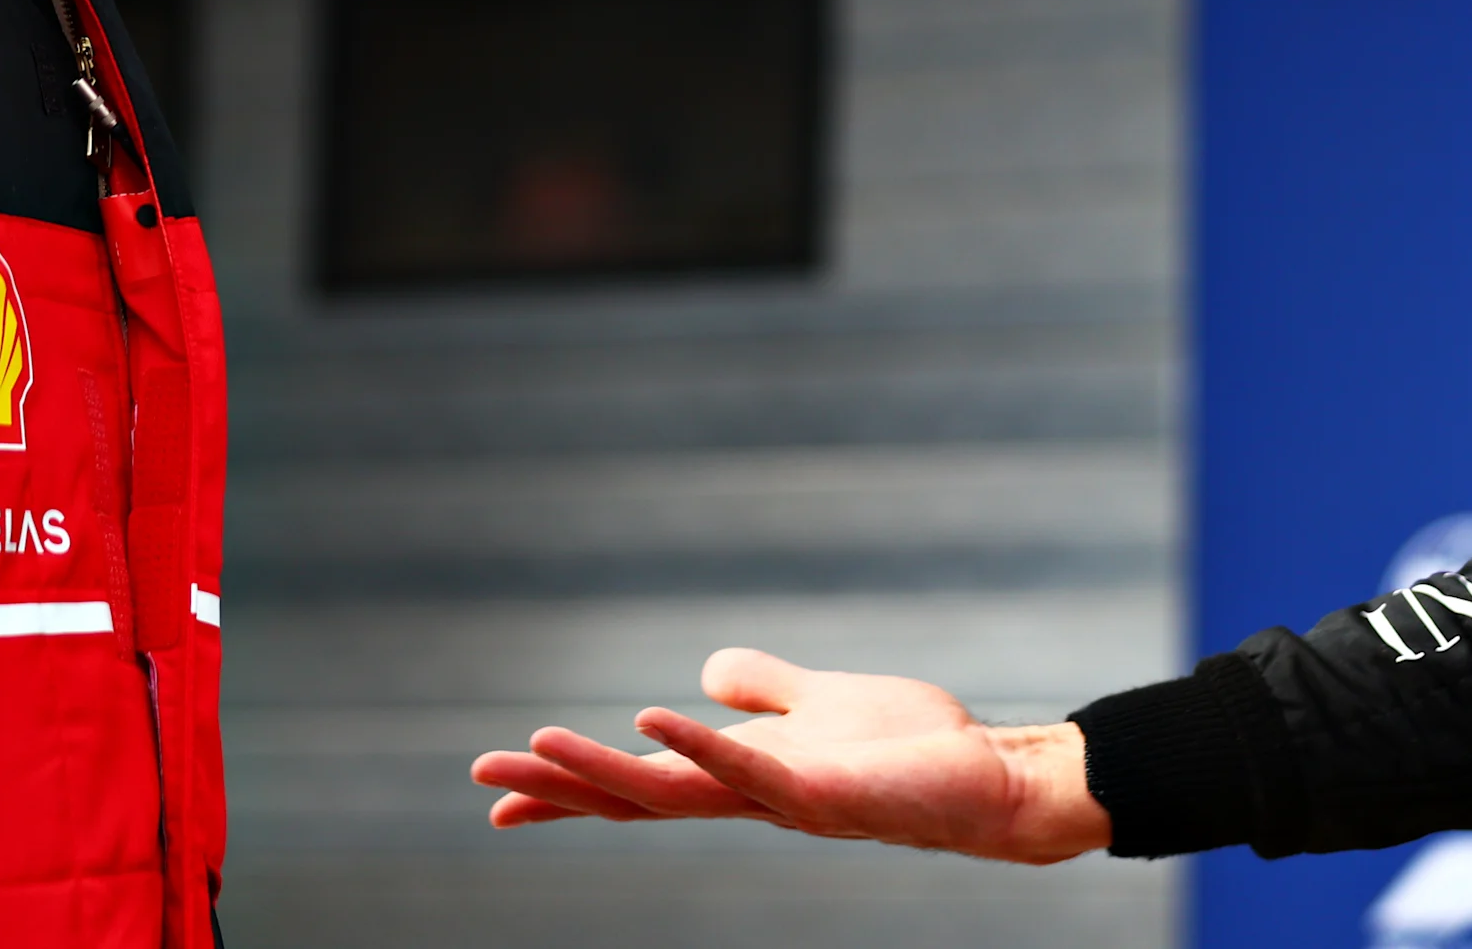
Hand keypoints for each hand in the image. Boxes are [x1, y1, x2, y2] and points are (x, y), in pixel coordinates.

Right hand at [468, 647, 1110, 864]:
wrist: (988, 782)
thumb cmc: (911, 751)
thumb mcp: (820, 702)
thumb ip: (764, 689)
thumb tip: (704, 673)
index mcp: (740, 774)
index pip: (639, 786)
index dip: (569, 787)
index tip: (499, 791)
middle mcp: (748, 795)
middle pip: (635, 798)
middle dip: (559, 789)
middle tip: (483, 778)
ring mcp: (781, 799)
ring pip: (673, 793)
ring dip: (602, 773)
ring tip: (538, 746)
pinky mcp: (822, 790)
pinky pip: (748, 769)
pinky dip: (697, 745)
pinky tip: (649, 719)